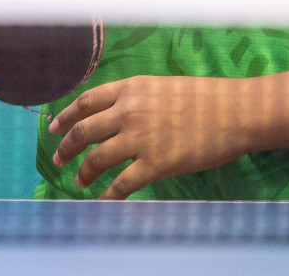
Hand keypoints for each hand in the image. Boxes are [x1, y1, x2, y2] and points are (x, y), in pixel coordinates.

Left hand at [47, 75, 253, 198]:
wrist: (234, 113)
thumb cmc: (204, 99)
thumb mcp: (162, 87)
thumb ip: (135, 98)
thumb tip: (114, 113)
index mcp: (131, 89)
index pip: (86, 101)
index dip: (65, 116)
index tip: (54, 129)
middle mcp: (130, 111)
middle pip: (84, 130)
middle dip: (65, 147)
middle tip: (58, 159)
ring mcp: (141, 138)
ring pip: (96, 158)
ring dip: (84, 172)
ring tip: (80, 181)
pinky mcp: (155, 163)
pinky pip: (122, 183)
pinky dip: (108, 195)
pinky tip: (103, 200)